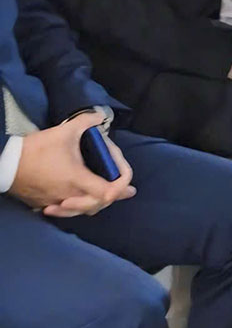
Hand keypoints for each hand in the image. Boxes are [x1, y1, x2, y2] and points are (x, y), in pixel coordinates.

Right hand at [13, 112, 135, 217]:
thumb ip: (87, 121)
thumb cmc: (36, 149)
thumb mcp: (65, 131)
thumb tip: (99, 116)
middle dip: (113, 195)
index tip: (123, 175)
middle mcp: (70, 195)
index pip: (109, 192)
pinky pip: (66, 210)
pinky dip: (77, 206)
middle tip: (123, 187)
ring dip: (96, 202)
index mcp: (78, 180)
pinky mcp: (44, 204)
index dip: (122, 185)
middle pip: (99, 204)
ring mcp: (56, 202)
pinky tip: (78, 200)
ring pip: (82, 210)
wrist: (6, 163)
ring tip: (107, 195)